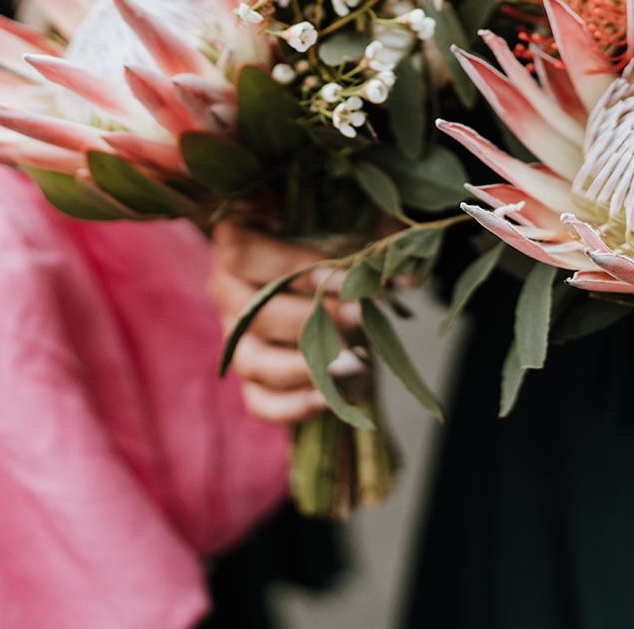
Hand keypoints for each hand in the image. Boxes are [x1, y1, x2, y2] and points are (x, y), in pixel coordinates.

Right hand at [207, 221, 366, 425]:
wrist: (326, 281)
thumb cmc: (333, 243)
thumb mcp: (352, 228)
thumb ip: (373, 242)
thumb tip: (405, 278)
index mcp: (237, 244)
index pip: (245, 256)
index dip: (292, 267)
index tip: (345, 275)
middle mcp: (228, 293)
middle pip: (255, 315)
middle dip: (312, 321)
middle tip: (358, 318)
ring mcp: (238, 339)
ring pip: (254, 363)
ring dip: (305, 368)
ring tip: (355, 364)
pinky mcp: (254, 377)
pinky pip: (261, 402)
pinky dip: (293, 406)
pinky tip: (330, 399)